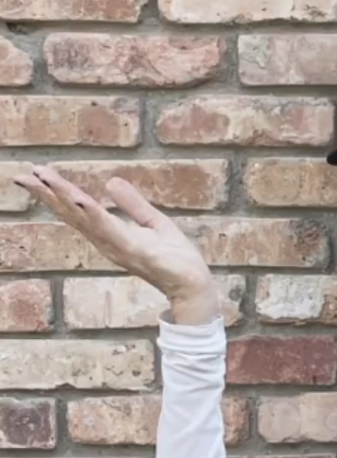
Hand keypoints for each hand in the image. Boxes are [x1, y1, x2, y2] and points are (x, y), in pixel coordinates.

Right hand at [11, 164, 215, 313]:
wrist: (193, 284)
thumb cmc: (175, 257)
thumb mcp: (153, 222)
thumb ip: (132, 204)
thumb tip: (110, 182)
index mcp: (110, 234)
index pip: (77, 210)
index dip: (56, 192)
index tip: (35, 173)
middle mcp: (107, 242)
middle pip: (72, 215)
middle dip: (48, 195)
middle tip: (23, 176)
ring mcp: (119, 248)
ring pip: (86, 220)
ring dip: (66, 200)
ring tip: (45, 181)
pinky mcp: (137, 251)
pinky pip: (113, 232)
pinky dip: (96, 217)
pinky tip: (82, 202)